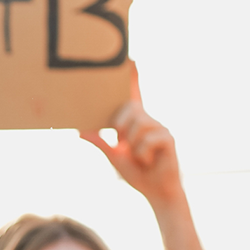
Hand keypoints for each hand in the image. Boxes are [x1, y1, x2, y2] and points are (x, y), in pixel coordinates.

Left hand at [80, 81, 184, 207]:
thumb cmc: (137, 172)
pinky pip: (146, 141)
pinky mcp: (168, 138)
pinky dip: (142, 155)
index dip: (132, 77)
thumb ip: (100, 143)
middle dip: (120, 126)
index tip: (130, 58)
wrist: (157, 191)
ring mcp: (160, 127)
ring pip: (137, 126)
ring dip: (132, 146)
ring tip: (140, 156)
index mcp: (135, 122)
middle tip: (124, 144)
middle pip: (129, 109)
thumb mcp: (114, 157)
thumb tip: (80, 131)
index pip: (133, 94)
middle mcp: (149, 119)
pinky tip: (149, 161)